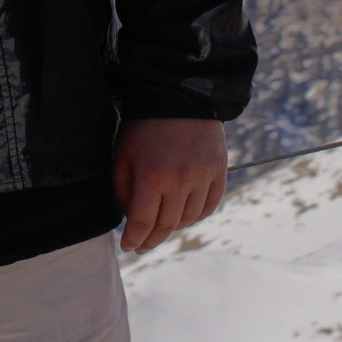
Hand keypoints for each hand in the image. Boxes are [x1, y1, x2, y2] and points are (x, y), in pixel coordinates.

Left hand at [113, 117, 226, 253]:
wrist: (178, 95)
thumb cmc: (144, 125)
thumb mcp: (123, 152)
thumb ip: (123, 187)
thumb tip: (129, 216)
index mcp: (152, 176)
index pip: (143, 223)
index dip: (134, 239)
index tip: (127, 246)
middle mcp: (180, 181)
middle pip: (166, 226)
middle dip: (151, 240)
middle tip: (141, 245)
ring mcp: (202, 178)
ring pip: (188, 219)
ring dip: (172, 228)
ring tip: (160, 227)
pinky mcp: (218, 172)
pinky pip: (208, 206)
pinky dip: (195, 215)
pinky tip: (183, 214)